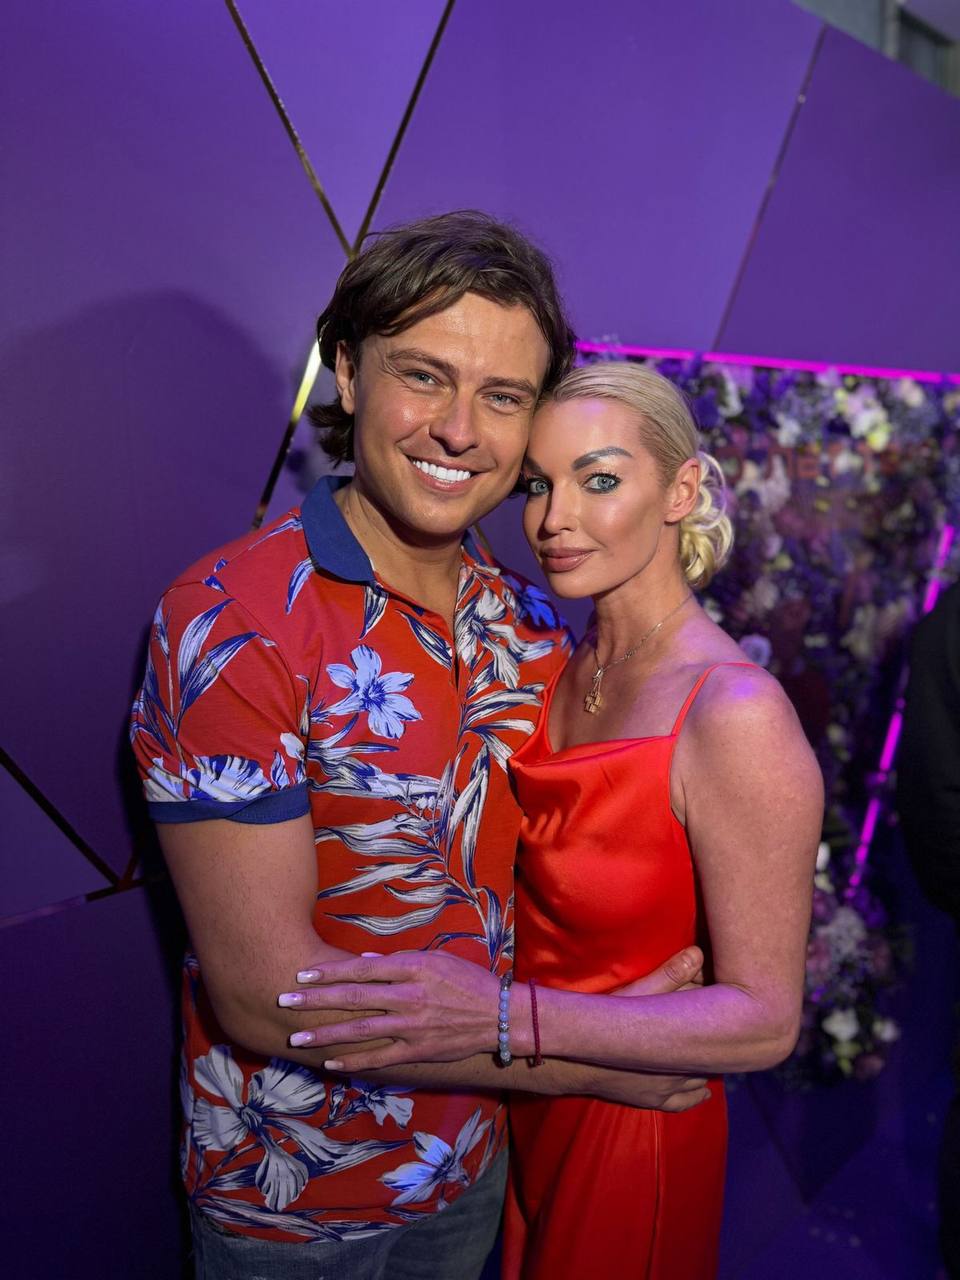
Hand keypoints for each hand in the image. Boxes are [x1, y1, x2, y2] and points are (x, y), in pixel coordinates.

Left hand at [279, 950, 498, 1070]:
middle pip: (353, 998)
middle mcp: (408, 997)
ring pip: (360, 1030)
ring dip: (326, 1034)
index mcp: (412, 968)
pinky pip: (379, 1058)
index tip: (302, 975)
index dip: (329, 973)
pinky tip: (330, 1064)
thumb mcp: (436, 959)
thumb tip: (362, 964)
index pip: (361, 970)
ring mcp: (411, 1026)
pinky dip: (353, 1062)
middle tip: (284, 1002)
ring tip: (297, 1038)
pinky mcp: (417, 1050)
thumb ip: (398, 962)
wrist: (500, 1016)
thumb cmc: (467, 981)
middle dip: (316, 1001)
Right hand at [594, 945, 710, 1111]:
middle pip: (709, 1058)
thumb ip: (668, 975)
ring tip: (710, 1055)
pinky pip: (683, 1102)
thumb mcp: (637, 994)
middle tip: (722, 1031)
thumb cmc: (606, 1024)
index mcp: (682, 1042)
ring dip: (704, 1069)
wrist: (575, 1063)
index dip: (720, 1017)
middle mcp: (681, 1069)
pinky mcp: (653, 1101)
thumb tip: (698, 953)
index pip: (714, 1030)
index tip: (726, 1005)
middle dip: (714, 1045)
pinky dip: (694, 1096)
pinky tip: (702, 1093)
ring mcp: (668, 1088)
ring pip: (698, 1081)